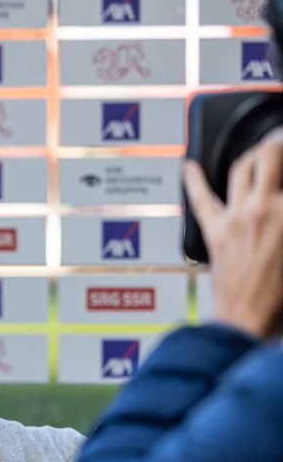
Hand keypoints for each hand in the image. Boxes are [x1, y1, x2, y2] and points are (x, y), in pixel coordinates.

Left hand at [183, 126, 282, 338]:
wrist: (250, 322)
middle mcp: (265, 207)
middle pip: (270, 154)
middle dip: (277, 141)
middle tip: (281, 139)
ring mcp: (236, 216)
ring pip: (240, 168)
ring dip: (251, 155)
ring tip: (259, 151)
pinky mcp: (215, 231)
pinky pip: (200, 199)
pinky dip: (192, 180)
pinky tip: (188, 166)